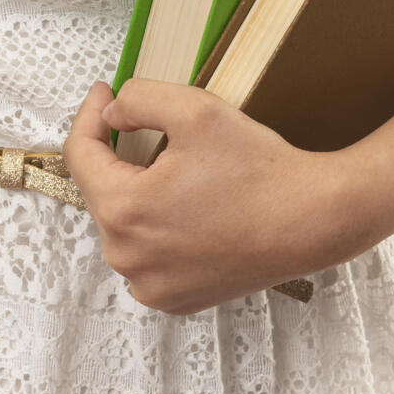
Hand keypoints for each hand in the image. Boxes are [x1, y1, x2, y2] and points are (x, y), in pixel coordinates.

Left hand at [62, 77, 385, 313]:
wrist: (313, 220)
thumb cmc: (258, 168)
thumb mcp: (194, 109)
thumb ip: (137, 99)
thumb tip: (110, 113)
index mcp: (124, 212)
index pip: (80, 156)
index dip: (89, 116)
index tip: (105, 93)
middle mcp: (129, 259)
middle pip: (103, 192)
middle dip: (119, 157)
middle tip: (150, 128)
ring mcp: (152, 287)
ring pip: (125, 225)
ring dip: (139, 194)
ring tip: (176, 170)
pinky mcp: (177, 300)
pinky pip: (149, 256)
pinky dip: (158, 229)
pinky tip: (189, 208)